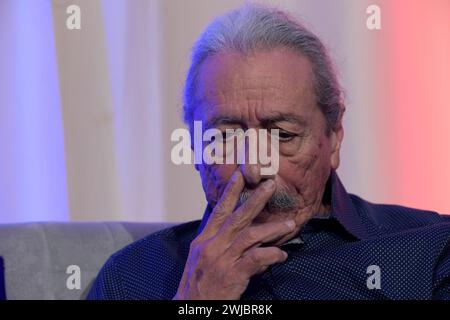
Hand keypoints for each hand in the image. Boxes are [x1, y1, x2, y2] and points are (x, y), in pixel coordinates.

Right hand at [174, 170, 294, 299]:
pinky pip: (256, 259)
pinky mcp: (232, 274)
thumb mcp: (205, 261)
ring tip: (290, 223)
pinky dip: (271, 255)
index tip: (240, 174)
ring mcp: (222, 259)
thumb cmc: (199, 285)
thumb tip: (253, 246)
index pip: (219, 210)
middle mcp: (212, 245)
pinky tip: (282, 255)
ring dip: (272, 228)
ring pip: (250, 236)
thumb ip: (226, 248)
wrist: (190, 307)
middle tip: (270, 185)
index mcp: (205, 239)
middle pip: (237, 217)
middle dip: (255, 199)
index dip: (230, 191)